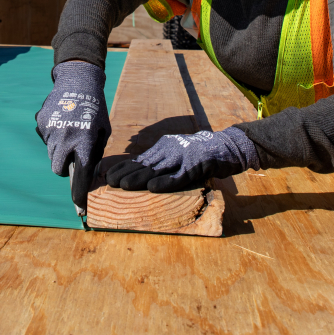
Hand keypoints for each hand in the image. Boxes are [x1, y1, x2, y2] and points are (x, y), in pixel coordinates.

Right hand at [35, 61, 110, 214]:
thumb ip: (96, 153)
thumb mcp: (104, 131)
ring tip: (70, 131)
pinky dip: (53, 135)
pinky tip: (62, 121)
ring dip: (59, 149)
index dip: (79, 195)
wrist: (77, 81)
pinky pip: (46, 139)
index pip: (80, 176)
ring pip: (51, 154)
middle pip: (57, 169)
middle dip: (64, 167)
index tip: (79, 210)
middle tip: (73, 155)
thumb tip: (90, 174)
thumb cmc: (96, 109)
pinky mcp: (41, 123)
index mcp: (85, 142)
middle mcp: (66, 139)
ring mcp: (51, 131)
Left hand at [105, 127, 258, 192]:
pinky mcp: (195, 167)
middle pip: (144, 164)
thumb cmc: (200, 154)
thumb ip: (162, 161)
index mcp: (164, 146)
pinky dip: (164, 183)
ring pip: (157, 170)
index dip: (123, 167)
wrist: (227, 146)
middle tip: (108, 181)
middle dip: (125, 173)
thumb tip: (142, 175)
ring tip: (122, 185)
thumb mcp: (177, 153)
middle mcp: (170, 150)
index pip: (140, 158)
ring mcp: (182, 158)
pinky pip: (178, 177)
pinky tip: (152, 188)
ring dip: (139, 178)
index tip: (106, 173)